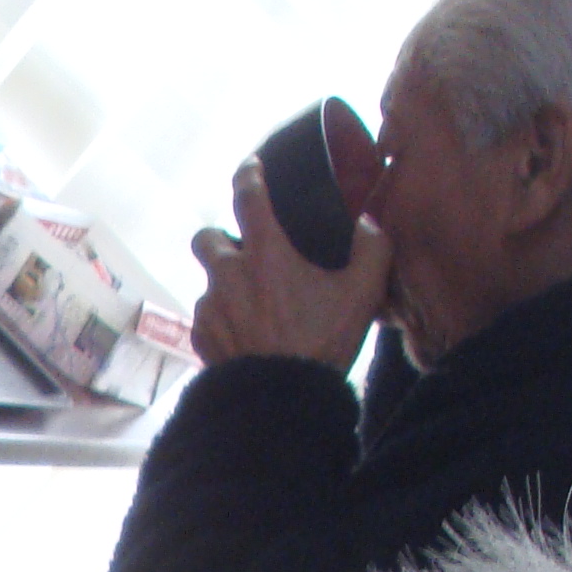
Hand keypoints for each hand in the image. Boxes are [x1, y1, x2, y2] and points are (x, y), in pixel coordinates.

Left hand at [188, 158, 389, 368]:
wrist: (280, 403)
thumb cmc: (321, 345)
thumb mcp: (362, 293)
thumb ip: (372, 248)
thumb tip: (369, 223)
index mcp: (265, 254)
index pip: (247, 196)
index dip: (248, 174)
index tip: (251, 168)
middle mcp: (228, 276)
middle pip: (206, 238)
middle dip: (220, 238)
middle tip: (244, 250)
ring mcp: (209, 309)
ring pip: (206, 283)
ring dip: (224, 285)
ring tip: (252, 301)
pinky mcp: (199, 339)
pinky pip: (205, 317)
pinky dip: (221, 318)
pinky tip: (244, 332)